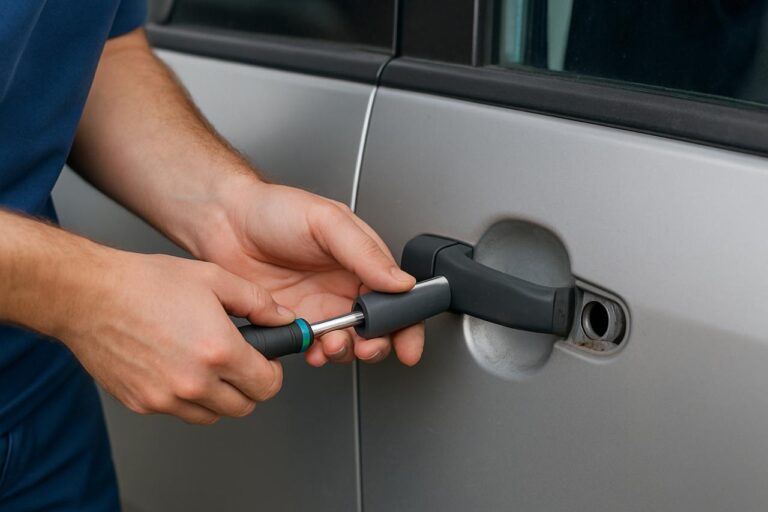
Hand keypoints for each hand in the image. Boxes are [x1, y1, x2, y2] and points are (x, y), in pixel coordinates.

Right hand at [60, 251, 292, 423]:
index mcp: (219, 351)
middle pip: (244, 407)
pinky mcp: (142, 404)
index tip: (264, 361)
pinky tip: (178, 365)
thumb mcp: (214, 278)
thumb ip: (258, 302)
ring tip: (206, 362)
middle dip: (248, 386)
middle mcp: (194, 382)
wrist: (88, 295)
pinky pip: (179, 412)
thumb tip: (284, 319)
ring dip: (218, 395)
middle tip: (238, 361)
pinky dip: (186, 397)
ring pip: (212, 414)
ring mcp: (166, 397)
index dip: (272, 372)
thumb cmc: (146, 283)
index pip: (268, 385)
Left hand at [191, 177, 424, 366]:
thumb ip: (365, 252)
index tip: (407, 344)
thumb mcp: (327, 221)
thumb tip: (400, 281)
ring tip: (332, 344)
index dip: (406, 325)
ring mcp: (319, 307)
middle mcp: (344, 288)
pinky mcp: (292, 322)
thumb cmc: (273, 210)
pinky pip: (312, 348)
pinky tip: (311, 349)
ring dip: (345, 352)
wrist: (223, 222)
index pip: (397, 299)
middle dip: (377, 345)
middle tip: (366, 347)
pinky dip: (316, 355)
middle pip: (377, 330)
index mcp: (362, 262)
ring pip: (346, 344)